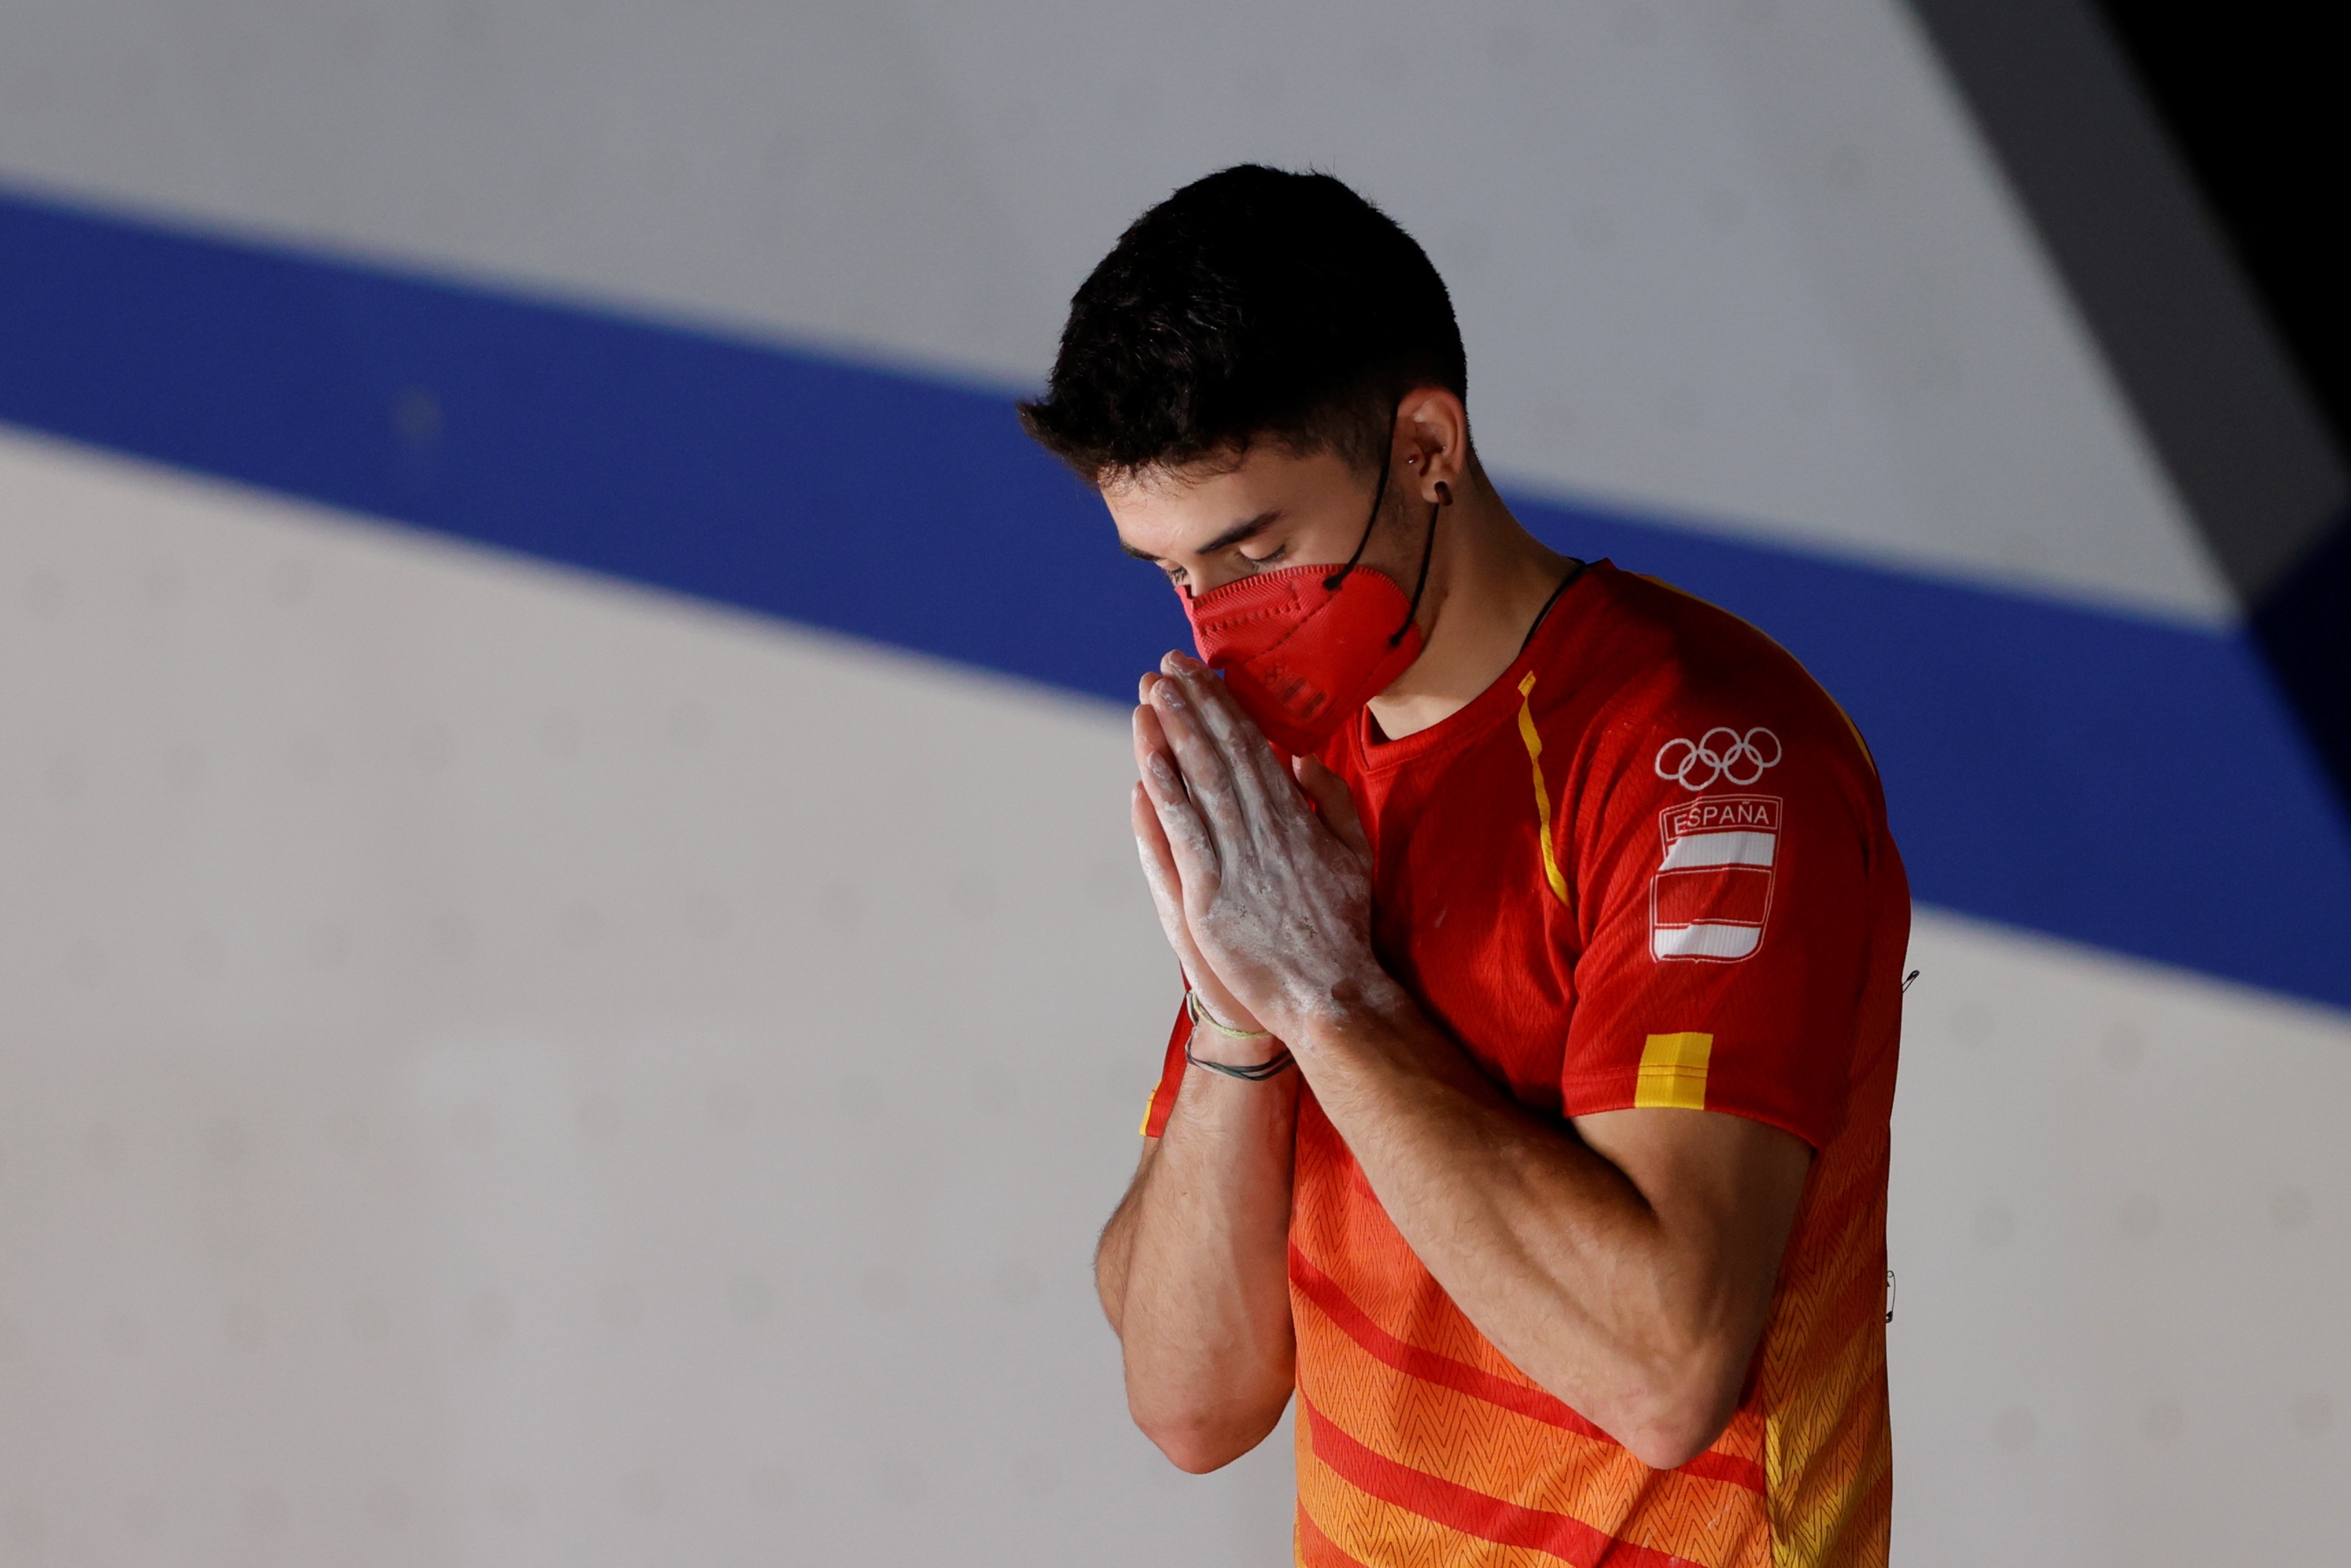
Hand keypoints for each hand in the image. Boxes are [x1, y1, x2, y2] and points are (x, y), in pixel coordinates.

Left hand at [1135, 652, 1395, 1044]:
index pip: (1254, 749)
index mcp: (1298, 819)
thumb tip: (1300, 758)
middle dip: (1194, 707)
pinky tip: (1148, 764)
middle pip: (1223, 755)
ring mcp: (1237, 862)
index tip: (1201, 674)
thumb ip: (1331, 803)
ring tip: (1152, 695)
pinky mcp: (1212, 896)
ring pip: (1202, 785)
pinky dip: (1167, 798)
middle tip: (1167, 666)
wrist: (1331, 994)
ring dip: (1174, 736)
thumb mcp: (1355, 855)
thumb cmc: (1342, 928)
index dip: (1224, 707)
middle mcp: (1266, 831)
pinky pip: (1186, 835)